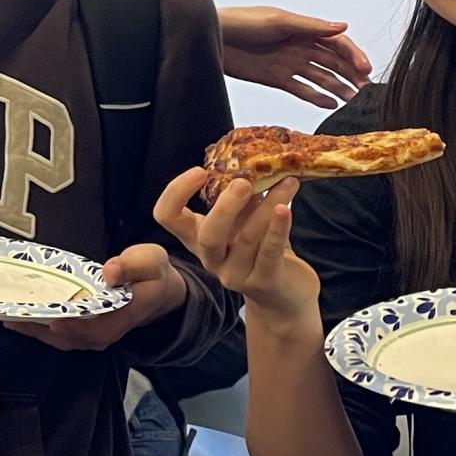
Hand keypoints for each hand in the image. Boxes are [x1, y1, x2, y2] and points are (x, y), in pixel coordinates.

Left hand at [8, 244, 185, 351]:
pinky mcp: (87, 331)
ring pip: (64, 339)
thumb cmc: (152, 273)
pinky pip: (62, 334)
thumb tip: (110, 272)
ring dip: (37, 331)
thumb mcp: (150, 261)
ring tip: (12, 319)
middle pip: (73, 338)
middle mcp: (109, 330)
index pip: (99, 329)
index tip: (52, 321)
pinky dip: (41, 329)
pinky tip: (22, 320)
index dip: (75, 327)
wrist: (160, 291)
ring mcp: (97, 334)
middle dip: (43, 330)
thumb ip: (132, 265)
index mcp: (126, 313)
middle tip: (16, 317)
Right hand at [156, 169, 321, 329]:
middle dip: (225, 207)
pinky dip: (277, 228)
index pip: (167, 216)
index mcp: (198, 238)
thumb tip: (249, 160)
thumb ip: (241, 198)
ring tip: (288, 182)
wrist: (284, 295)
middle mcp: (211, 258)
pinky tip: (286, 209)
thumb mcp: (243, 221)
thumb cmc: (260, 250)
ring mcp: (235, 274)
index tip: (200, 171)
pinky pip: (269, 253)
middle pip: (207, 235)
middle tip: (243, 182)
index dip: (176, 192)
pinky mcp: (263, 282)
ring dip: (268, 205)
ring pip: (247, 238)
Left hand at [218, 7, 369, 108]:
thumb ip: (309, 27)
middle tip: (367, 89)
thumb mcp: (277, 22)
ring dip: (339, 87)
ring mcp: (290, 63)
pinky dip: (317, 97)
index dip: (353, 55)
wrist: (212, 38)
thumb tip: (342, 26)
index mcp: (303, 30)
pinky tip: (332, 104)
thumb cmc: (242, 23)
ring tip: (354, 100)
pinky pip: (302, 90)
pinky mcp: (277, 79)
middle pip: (333, 62)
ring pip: (321, 77)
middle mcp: (300, 47)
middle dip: (351, 74)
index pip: (336, 43)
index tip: (365, 70)